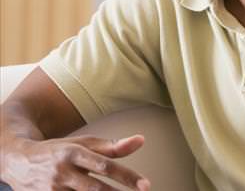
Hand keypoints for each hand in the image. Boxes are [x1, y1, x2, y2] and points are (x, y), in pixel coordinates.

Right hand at [2, 134, 150, 189]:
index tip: (145, 185)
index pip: (105, 166)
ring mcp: (52, 190)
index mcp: (74, 153)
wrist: (18, 159)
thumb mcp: (83, 144)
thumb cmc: (58, 151)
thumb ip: (112, 146)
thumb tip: (141, 140)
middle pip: (95, 189)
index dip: (126, 176)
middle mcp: (63, 172)